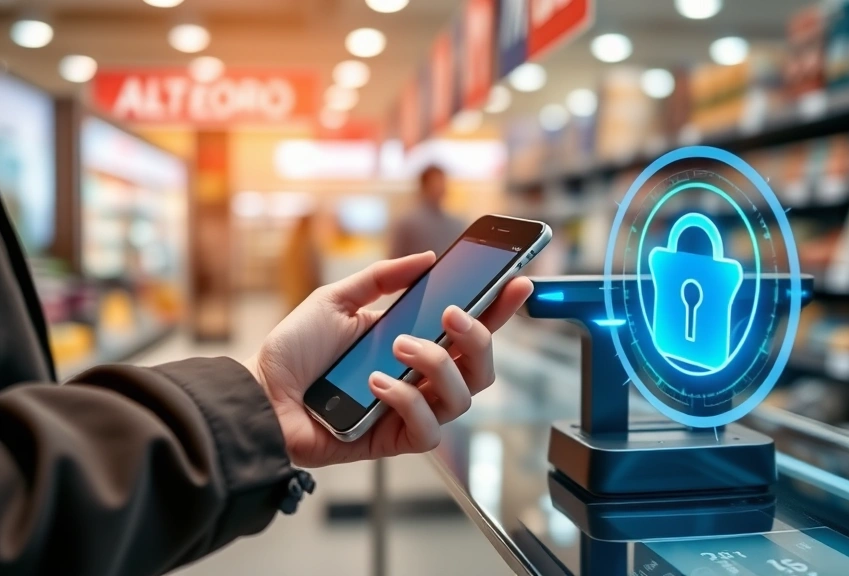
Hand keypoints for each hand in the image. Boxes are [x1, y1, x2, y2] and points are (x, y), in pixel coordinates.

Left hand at [244, 252, 532, 467]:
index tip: (518, 282)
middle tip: (450, 315)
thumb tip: (427, 259)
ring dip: (436, 366)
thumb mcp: (337, 299)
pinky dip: (407, 401)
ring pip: (462, 398)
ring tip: (396, 348)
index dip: (501, 308)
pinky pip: (428, 429)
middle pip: (481, 368)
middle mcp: (420, 379)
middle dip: (477, 338)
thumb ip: (383, 278)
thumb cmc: (295, 350)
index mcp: (414, 343)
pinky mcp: (394, 440)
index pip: (470, 328)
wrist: (258, 391)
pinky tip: (378, 384)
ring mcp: (410, 411)